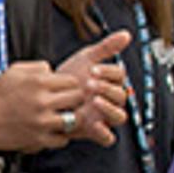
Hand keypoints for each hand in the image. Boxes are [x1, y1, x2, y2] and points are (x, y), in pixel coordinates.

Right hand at [0, 56, 99, 152]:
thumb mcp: (14, 71)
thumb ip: (38, 67)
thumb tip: (55, 71)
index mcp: (37, 82)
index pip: (73, 81)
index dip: (71, 85)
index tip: (66, 89)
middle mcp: (42, 101)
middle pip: (78, 98)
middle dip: (75, 99)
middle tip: (68, 103)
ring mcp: (41, 122)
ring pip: (75, 120)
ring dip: (71, 119)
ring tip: (63, 117)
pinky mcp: (38, 140)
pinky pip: (63, 140)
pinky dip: (60, 136)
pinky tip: (53, 130)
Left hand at [63, 28, 130, 144]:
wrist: (46, 96)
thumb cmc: (68, 77)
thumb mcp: (85, 59)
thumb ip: (106, 48)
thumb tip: (127, 34)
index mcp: (111, 81)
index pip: (119, 75)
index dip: (108, 72)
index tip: (93, 69)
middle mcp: (111, 99)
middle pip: (121, 96)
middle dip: (106, 89)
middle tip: (89, 83)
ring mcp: (104, 116)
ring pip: (119, 116)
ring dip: (108, 108)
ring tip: (93, 101)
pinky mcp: (95, 131)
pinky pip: (108, 138)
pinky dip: (104, 133)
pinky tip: (94, 124)